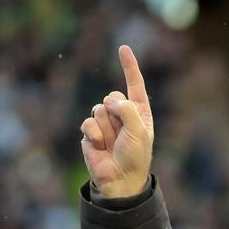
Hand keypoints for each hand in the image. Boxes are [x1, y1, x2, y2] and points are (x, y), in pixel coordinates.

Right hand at [80, 45, 153, 198]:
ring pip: (99, 109)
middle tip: (121, 134)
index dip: (129, 66)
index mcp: (139, 112)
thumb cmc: (135, 157)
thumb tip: (111, 101)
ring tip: (111, 143)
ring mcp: (105, 122)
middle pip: (112, 96)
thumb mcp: (139, 132)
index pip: (134, 84)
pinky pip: (88, 122)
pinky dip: (94, 134)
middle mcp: (122, 114)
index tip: (123, 48)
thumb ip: (128, 111)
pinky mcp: (90, 131)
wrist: (119, 179)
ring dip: (106, 127)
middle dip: (116, 113)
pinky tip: (100, 147)